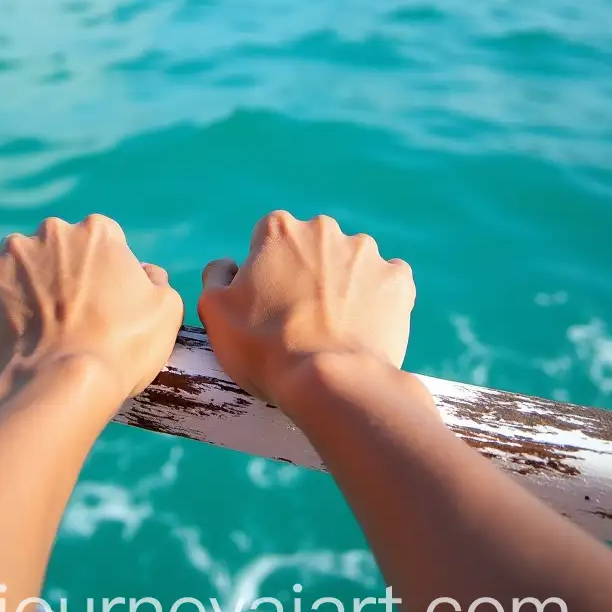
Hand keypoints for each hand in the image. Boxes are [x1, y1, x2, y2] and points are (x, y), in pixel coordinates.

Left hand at [0, 214, 182, 407]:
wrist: (64, 382)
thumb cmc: (123, 347)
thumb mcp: (166, 311)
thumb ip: (156, 279)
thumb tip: (144, 272)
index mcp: (98, 231)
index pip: (103, 242)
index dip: (104, 273)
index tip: (103, 301)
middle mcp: (53, 231)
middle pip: (59, 246)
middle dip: (63, 271)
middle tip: (69, 313)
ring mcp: (13, 252)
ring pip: (20, 256)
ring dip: (26, 277)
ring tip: (34, 319)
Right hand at [198, 211, 415, 407]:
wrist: (330, 382)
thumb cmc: (264, 348)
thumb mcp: (214, 311)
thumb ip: (216, 275)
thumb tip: (229, 265)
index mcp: (279, 229)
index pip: (268, 241)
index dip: (266, 274)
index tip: (268, 306)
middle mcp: (323, 229)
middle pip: (310, 248)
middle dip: (306, 274)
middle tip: (299, 319)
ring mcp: (366, 253)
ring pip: (349, 264)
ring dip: (342, 285)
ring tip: (334, 329)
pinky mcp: (398, 280)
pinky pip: (387, 283)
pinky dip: (377, 300)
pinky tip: (364, 328)